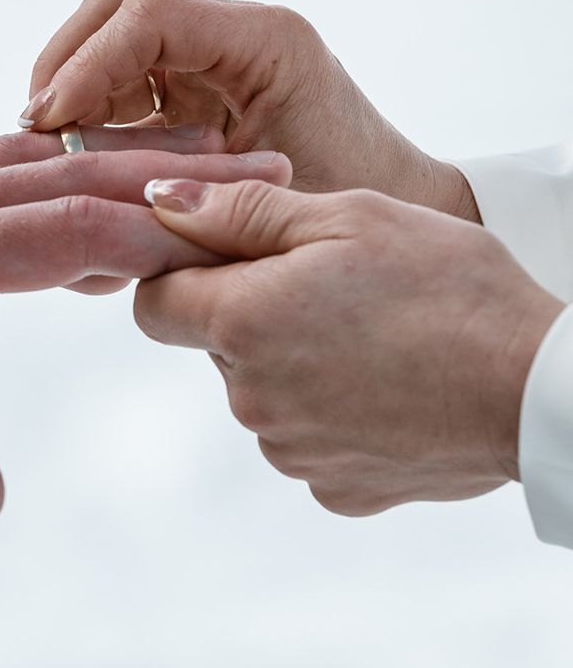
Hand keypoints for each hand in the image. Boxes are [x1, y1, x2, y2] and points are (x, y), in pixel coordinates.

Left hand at [0, 127, 291, 527]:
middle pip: (68, 177)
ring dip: (125, 157)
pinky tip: (86, 176)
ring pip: (41, 164)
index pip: (60, 229)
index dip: (152, 228)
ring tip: (203, 149)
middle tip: (259, 164)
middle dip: (168, 172)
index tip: (235, 230)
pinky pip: (2, 174)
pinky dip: (65, 169)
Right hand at [23, 0, 478, 220]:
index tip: (49, 121)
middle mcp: (234, 30)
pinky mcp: (196, 79)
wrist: (393, 201)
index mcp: (264, 41)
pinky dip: (92, 106)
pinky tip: (85, 152)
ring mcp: (212, 51)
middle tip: (40, 130)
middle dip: (66, 62)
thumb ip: (177, 188)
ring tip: (56, 146)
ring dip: (73, 84)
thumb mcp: (265, 200)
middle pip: (117, 5)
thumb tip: (77, 193)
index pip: (147, 16)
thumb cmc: (349, 203)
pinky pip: (124, 73)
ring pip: (110, 33)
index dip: (85, 64)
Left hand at [135, 176, 563, 513]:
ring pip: (259, 389)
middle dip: (249, 309)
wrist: (541, 387)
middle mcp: (252, 398)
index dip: (183, 272)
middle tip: (324, 284)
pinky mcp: (335, 486)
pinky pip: (303, 436)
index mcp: (243, 322)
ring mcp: (292, 450)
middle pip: (214, 343)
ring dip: (290, 359)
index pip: (153, 303)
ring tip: (365, 332)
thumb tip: (159, 200)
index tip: (230, 255)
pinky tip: (381, 382)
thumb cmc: (447, 286)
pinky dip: (327, 409)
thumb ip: (239, 211)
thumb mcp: (342, 217)